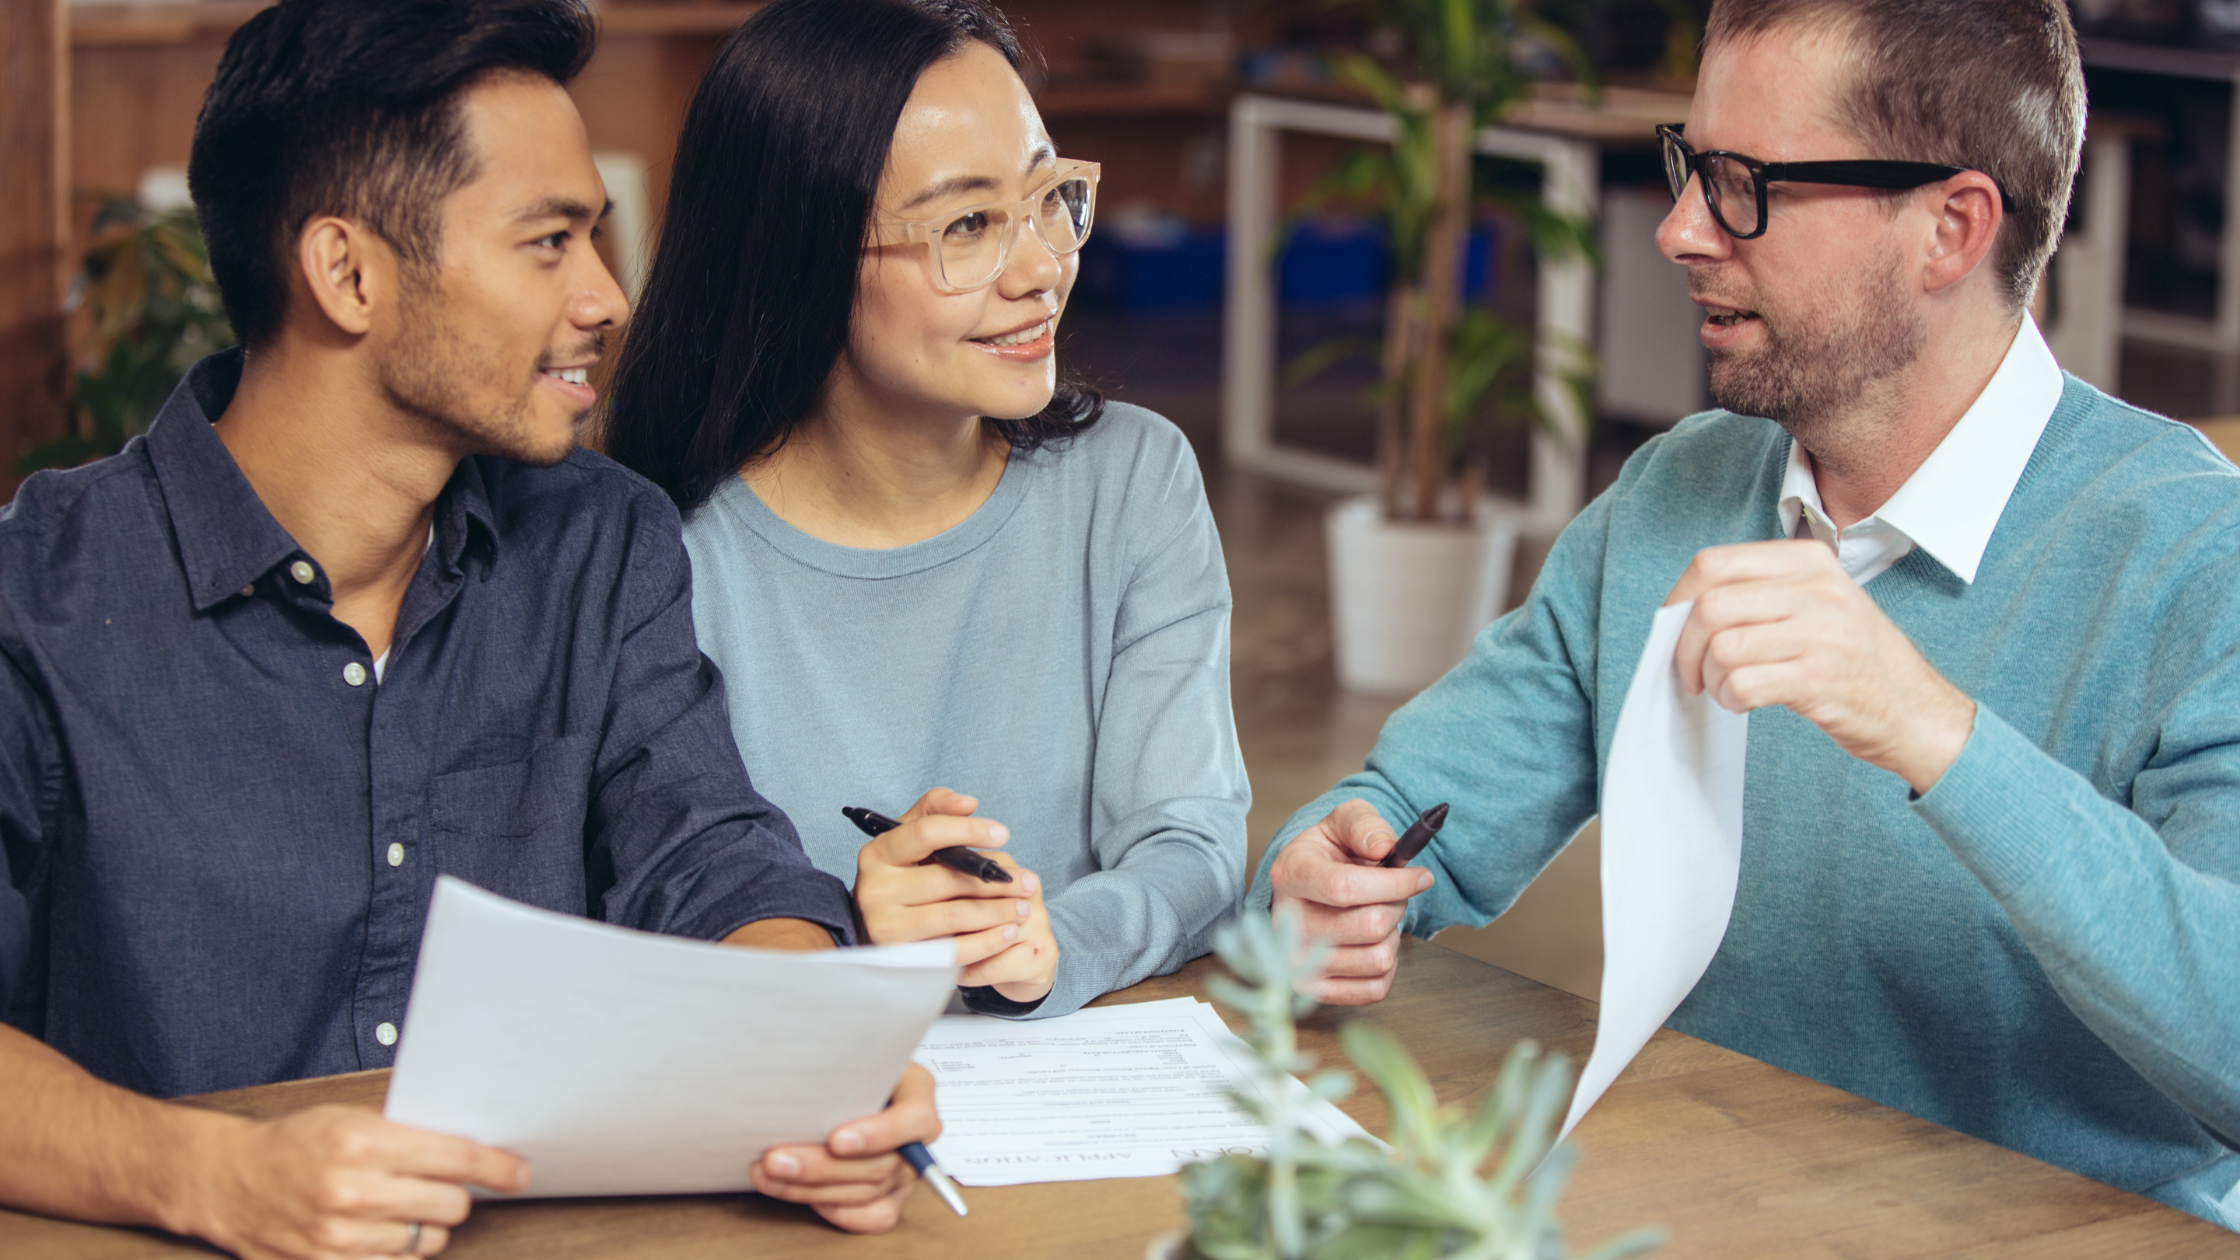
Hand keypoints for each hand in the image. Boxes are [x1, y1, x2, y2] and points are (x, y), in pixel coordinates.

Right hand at [181, 1104, 526, 1259]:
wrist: (227, 1180)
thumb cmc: (293, 1143)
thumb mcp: (350, 1118)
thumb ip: (409, 1135)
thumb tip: (473, 1153)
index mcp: (363, 1142)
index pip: (456, 1158)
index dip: (497, 1167)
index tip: (519, 1173)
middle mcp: (352, 1191)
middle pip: (451, 1206)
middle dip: (455, 1195)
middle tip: (439, 1185)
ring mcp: (338, 1237)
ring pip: (428, 1242)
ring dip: (425, 1226)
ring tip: (397, 1207)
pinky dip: (400, 1253)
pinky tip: (382, 1233)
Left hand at [749, 1061, 939, 1232]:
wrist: (842, 1080)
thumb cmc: (846, 1061)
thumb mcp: (849, 1047)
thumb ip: (840, 1059)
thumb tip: (802, 1067)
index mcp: (917, 1091)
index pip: (916, 1118)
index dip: (879, 1134)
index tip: (837, 1140)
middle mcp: (916, 1135)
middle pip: (881, 1164)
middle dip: (821, 1166)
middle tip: (776, 1159)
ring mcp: (905, 1169)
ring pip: (866, 1192)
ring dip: (811, 1188)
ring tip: (769, 1174)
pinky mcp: (891, 1195)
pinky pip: (874, 1217)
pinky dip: (837, 1211)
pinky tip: (803, 1195)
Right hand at [854, 788, 1054, 1001]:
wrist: (874, 930)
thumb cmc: (901, 879)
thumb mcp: (908, 841)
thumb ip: (934, 812)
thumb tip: (968, 803)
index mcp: (877, 854)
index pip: (925, 833)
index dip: (967, 830)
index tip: (1003, 834)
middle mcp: (874, 889)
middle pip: (948, 879)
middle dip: (997, 880)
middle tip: (1029, 881)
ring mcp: (885, 927)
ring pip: (955, 915)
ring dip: (998, 912)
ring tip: (1024, 907)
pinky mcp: (902, 957)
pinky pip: (953, 951)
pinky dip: (987, 942)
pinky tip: (1008, 932)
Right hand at [1268, 799, 1434, 1005]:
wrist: (1308, 887)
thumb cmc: (1329, 853)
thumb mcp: (1343, 821)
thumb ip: (1364, 824)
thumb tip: (1385, 847)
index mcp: (1290, 874)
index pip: (1344, 887)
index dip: (1393, 883)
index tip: (1421, 876)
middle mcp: (1286, 923)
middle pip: (1369, 925)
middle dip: (1397, 905)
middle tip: (1393, 893)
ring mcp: (1296, 962)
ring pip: (1377, 959)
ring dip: (1392, 935)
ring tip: (1378, 916)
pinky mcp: (1313, 990)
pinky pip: (1374, 989)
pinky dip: (1387, 966)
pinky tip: (1374, 943)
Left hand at [1667, 540, 1974, 792]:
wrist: (1917, 709)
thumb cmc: (1855, 658)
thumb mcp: (1820, 602)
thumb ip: (1762, 593)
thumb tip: (1684, 608)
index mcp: (1807, 561)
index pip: (1714, 563)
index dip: (1679, 598)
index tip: (1673, 627)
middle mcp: (1816, 590)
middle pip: (1710, 606)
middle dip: (1683, 646)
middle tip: (1690, 671)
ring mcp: (1821, 634)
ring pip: (1722, 647)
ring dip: (1709, 677)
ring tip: (1724, 688)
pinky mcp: (1819, 679)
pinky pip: (1743, 684)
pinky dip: (1730, 699)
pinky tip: (1744, 702)